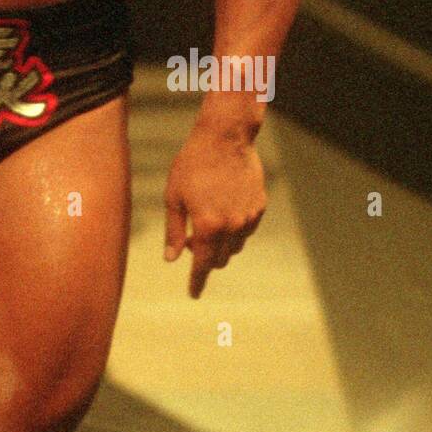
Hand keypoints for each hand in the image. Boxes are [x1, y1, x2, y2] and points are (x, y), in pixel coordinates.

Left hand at [163, 125, 265, 298]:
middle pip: (220, 259)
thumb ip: (174, 231)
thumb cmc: (192, 164)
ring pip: (235, 246)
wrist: (225, 137)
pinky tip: (223, 209)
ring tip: (206, 220)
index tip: (193, 294)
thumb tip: (171, 259)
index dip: (197, 281)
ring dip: (221, 244)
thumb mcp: (174, 196)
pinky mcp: (260, 206)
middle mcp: (232, 226)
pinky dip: (234, 229)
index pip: (203, 265)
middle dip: (206, 258)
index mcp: (208, 226)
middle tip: (190, 240)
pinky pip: (246, 229)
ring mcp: (249, 217)